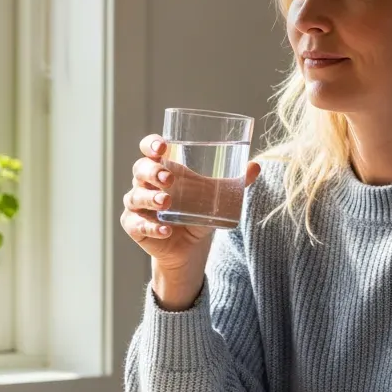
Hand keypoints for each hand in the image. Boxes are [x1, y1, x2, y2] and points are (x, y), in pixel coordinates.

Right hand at [120, 133, 259, 309]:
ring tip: (166, 202)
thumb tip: (257, 166)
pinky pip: (137, 224)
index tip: (162, 147)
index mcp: (162, 168)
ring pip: (135, 196)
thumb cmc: (197, 212)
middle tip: (169, 179)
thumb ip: (235, 182)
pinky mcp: (135, 227)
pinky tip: (165, 230)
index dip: (151, 144)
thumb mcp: (215, 196)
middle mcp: (145, 184)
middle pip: (140, 170)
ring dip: (150, 198)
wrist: (189, 247)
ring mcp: (138, 205)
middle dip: (152, 172)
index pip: (150, 150)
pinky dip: (150, 227)